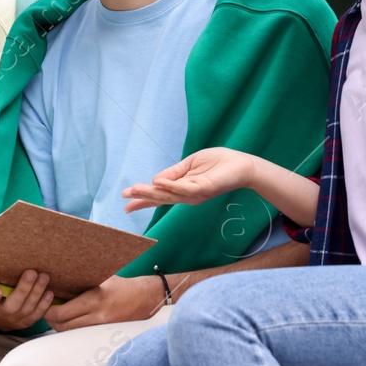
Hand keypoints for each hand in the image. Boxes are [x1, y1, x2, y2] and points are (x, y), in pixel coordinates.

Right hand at [0, 270, 52, 330]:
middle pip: (13, 305)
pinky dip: (44, 304)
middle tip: (31, 272)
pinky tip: (50, 292)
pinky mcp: (27, 322)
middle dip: (23, 288)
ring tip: (44, 277)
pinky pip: (37, 315)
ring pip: (28, 308)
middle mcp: (3, 315)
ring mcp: (16, 320)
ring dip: (37, 292)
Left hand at [44, 275, 162, 330]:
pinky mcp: (103, 332)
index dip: (49, 311)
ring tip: (55, 316)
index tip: (44, 304)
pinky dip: (71, 329)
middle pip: (63, 326)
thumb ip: (79, 283)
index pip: (62, 313)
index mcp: (94, 299)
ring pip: (70, 332)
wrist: (143, 299)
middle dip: (50, 320)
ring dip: (60, 326)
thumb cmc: (119, 285)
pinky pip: (81, 334)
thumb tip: (56, 284)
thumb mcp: (99, 278)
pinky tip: (69, 321)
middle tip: (45, 312)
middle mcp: (97, 315)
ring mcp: (101, 326)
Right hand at [122, 147, 257, 212]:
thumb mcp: (190, 165)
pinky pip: (183, 188)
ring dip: (150, 192)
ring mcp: (195, 194)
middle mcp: (187, 196)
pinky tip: (157, 182)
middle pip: (161, 198)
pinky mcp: (203, 189)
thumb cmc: (218, 163)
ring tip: (134, 189)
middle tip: (124, 197)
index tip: (126, 203)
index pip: (160, 196)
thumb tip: (155, 180)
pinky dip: (170, 185)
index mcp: (183, 190)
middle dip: (142, 197)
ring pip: (168, 195)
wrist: (240, 165)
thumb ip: (173, 173)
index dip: (143, 199)